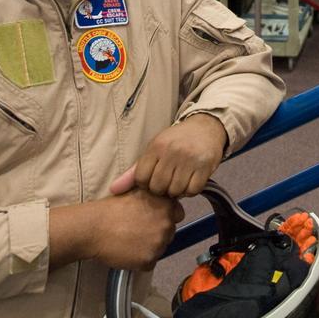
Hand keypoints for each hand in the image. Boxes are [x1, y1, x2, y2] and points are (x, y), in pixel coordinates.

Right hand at [50, 189, 183, 271]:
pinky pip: (149, 263)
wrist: (93, 228)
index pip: (178, 214)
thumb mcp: (138, 191)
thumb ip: (157, 196)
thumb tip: (170, 200)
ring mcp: (158, 244)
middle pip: (169, 232)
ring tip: (130, 240)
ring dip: (149, 247)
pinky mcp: (148, 260)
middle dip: (157, 232)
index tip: (151, 218)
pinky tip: (127, 251)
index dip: (164, 216)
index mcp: (166, 206)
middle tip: (136, 230)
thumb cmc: (112, 209)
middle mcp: (166, 224)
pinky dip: (140, 260)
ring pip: (160, 248)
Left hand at [110, 113, 226, 198]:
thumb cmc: (176, 141)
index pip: (141, 178)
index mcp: (156, 146)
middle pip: (157, 187)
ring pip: (175, 191)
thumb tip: (113, 190)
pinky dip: (190, 190)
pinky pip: (192, 191)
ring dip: (176, 191)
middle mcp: (172, 152)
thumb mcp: (154, 150)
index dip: (145, 183)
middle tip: (167, 181)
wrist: (206, 127)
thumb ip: (134, 172)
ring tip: (179, 180)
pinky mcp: (205, 166)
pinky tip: (190, 181)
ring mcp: (189, 159)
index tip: (153, 178)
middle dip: (161, 189)